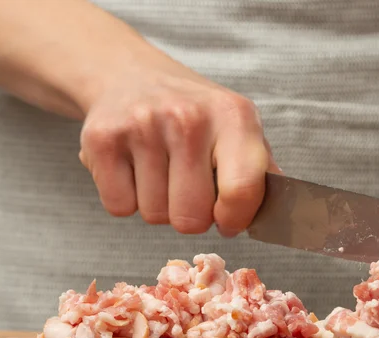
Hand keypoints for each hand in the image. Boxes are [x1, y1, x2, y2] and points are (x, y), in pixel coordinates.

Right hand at [78, 58, 279, 236]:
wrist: (131, 76)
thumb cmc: (195, 115)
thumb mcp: (239, 129)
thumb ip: (261, 173)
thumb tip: (277, 218)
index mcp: (233, 116)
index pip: (241, 191)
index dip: (235, 220)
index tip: (228, 219)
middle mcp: (187, 117)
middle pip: (191, 218)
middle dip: (193, 217)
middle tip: (189, 189)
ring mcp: (141, 126)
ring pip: (154, 216)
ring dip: (159, 207)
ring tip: (161, 172)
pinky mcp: (101, 139)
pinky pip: (119, 207)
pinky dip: (127, 199)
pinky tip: (135, 169)